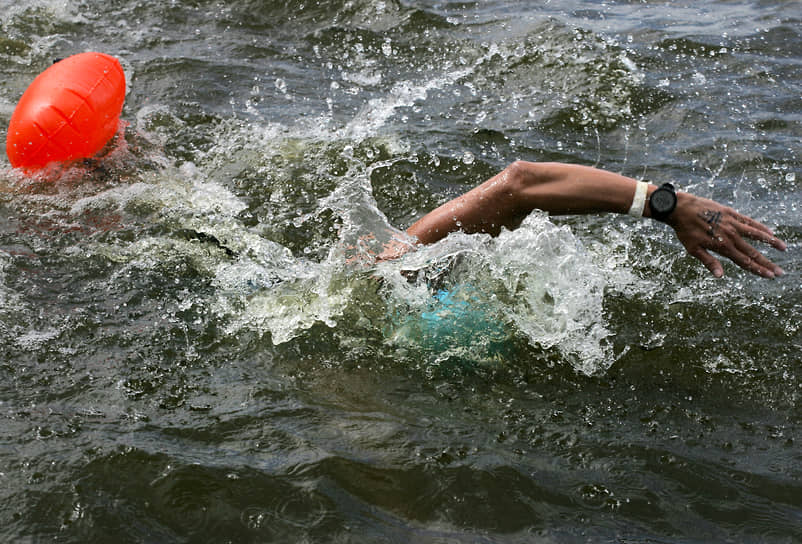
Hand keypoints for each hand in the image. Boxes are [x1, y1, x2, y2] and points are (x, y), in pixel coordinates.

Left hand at [668, 192, 786, 277]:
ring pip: (756, 234)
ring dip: (771, 242)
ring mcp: (732, 223)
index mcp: (722, 247)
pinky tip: (770, 232)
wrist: (680, 208)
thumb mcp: (693, 249)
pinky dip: (760, 227)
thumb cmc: (685, 231)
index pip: (744, 262)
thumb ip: (709, 262)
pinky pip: (749, 221)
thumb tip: (720, 276)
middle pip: (753, 252)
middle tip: (780, 272)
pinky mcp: (731, 213)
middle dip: (767, 263)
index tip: (770, 276)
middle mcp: (730, 236)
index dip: (758, 270)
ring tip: (784, 248)